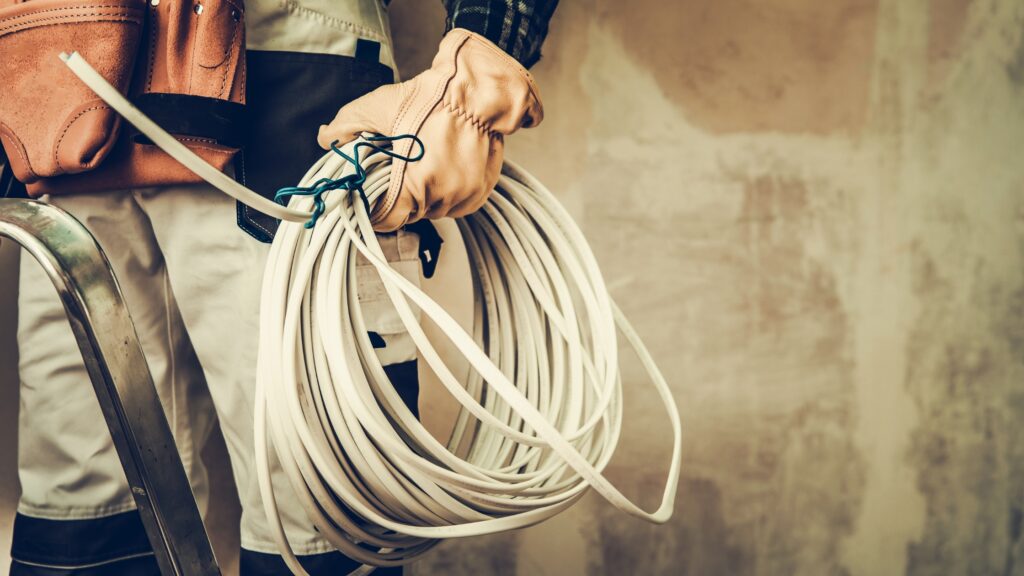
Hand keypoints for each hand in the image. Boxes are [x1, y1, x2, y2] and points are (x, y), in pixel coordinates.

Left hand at [318, 28, 543, 231]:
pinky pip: (457, 203)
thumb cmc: (430, 99)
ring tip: (422, 163)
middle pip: (411, 213)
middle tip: (398, 168)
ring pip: (434, 209)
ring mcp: (464, 197)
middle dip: (400, 195)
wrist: (476, 91)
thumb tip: (327, 139)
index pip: (386, 220)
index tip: (372, 195)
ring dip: (425, 194)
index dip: (375, 208)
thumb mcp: (377, 107)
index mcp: (413, 187)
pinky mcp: (481, 191)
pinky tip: (442, 166)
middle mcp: (442, 198)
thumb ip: (345, 127)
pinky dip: (447, 191)